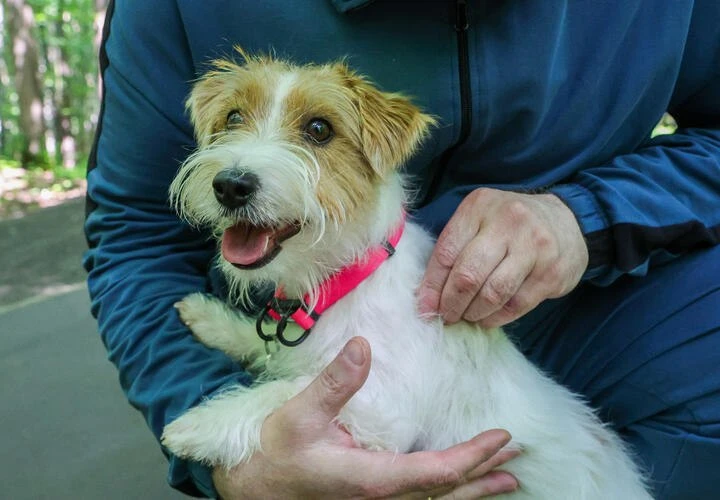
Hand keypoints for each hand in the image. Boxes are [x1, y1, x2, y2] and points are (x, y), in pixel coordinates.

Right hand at [212, 337, 518, 498]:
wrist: (251, 488)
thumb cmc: (274, 454)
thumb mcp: (299, 415)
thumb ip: (333, 384)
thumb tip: (361, 346)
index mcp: (371, 479)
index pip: (437, 472)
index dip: (472, 456)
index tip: (500, 438)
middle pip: (446, 493)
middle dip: (483, 473)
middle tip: (515, 456)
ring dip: (473, 491)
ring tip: (505, 480)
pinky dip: (448, 496)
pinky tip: (457, 490)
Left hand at [418, 188, 587, 326]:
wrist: (567, 219)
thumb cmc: (509, 225)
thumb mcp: (479, 221)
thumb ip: (453, 250)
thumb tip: (426, 299)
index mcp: (480, 207)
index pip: (447, 252)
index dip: (432, 285)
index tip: (424, 306)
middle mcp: (508, 222)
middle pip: (468, 275)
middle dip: (451, 303)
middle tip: (446, 316)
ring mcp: (534, 247)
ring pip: (492, 294)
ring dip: (473, 313)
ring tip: (466, 316)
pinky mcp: (551, 272)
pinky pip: (516, 305)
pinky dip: (496, 318)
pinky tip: (487, 317)